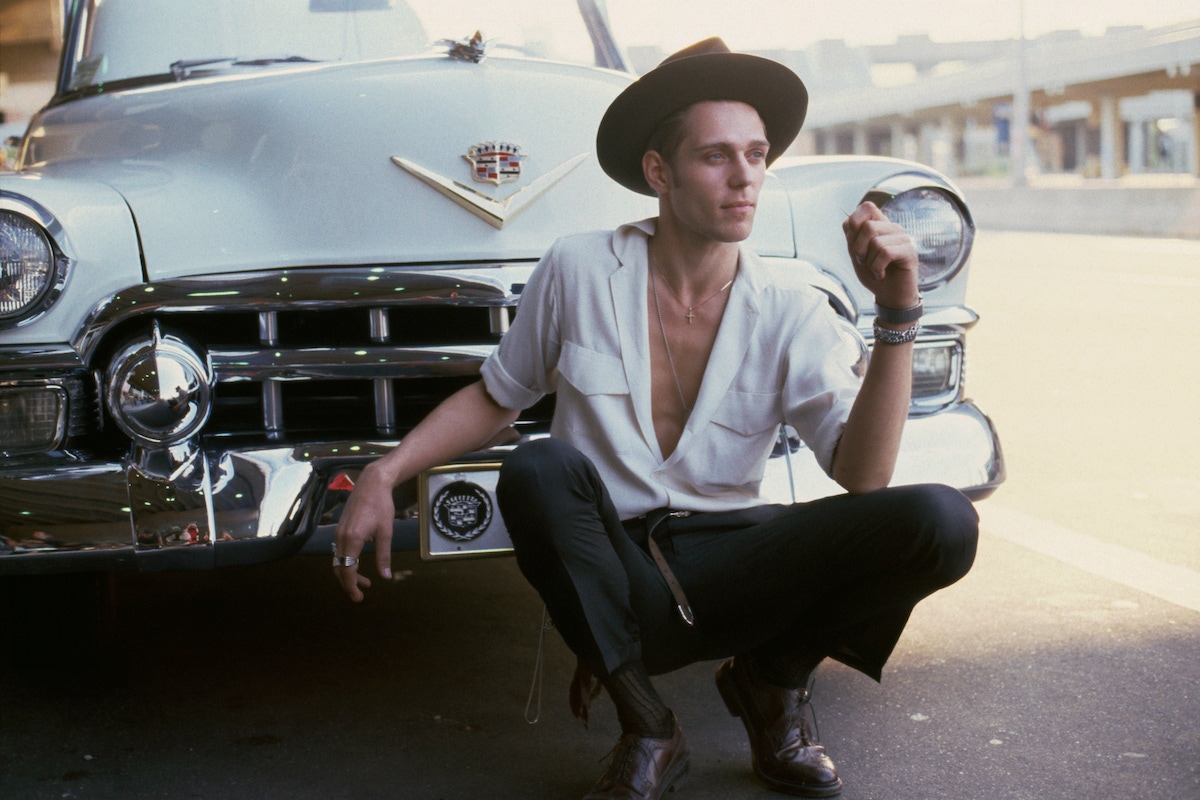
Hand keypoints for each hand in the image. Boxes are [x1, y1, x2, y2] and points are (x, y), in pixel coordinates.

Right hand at [333, 460, 396, 601]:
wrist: (372, 484)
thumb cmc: (381, 506)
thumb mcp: (386, 533)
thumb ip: (384, 556)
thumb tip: (386, 577)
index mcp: (352, 539)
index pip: (347, 570)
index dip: (351, 586)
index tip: (358, 598)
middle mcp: (341, 537)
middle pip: (339, 568)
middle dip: (348, 584)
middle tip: (360, 595)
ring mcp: (338, 532)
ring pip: (338, 560)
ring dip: (349, 573)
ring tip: (365, 581)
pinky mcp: (340, 528)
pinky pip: (339, 551)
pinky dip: (346, 562)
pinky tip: (358, 564)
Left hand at [842, 201, 919, 309]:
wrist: (889, 296)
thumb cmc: (873, 274)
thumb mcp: (857, 255)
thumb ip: (852, 238)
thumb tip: (848, 221)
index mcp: (880, 225)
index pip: (867, 206)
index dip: (855, 221)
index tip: (854, 242)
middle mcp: (893, 228)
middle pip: (867, 226)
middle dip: (858, 248)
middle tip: (864, 261)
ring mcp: (903, 238)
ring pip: (876, 241)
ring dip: (869, 261)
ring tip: (875, 269)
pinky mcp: (909, 251)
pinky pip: (886, 253)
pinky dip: (877, 267)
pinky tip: (881, 274)